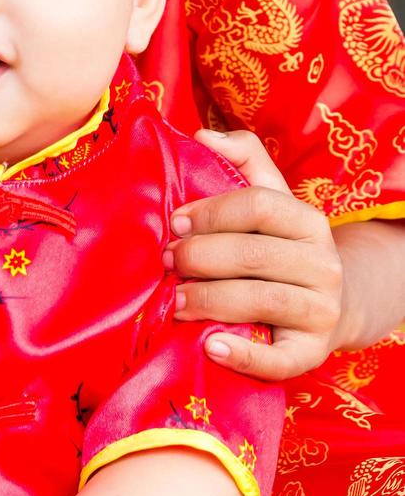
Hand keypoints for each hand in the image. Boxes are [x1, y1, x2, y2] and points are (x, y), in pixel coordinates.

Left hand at [165, 129, 342, 381]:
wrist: (327, 303)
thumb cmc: (278, 243)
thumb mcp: (269, 194)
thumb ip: (241, 155)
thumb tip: (201, 136)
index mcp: (306, 220)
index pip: (257, 205)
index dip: (210, 212)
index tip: (174, 223)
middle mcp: (322, 263)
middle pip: (254, 254)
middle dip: (200, 257)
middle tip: (168, 262)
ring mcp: (321, 309)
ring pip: (262, 301)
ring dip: (210, 300)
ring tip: (175, 300)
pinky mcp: (313, 352)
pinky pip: (281, 359)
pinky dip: (244, 355)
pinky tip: (211, 346)